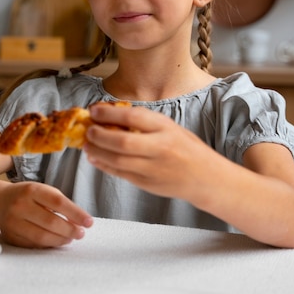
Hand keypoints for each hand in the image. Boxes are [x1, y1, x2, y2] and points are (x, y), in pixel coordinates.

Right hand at [0, 181, 92, 247]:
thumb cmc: (28, 196)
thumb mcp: (43, 191)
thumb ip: (61, 204)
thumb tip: (80, 222)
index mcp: (31, 190)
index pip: (58, 202)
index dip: (76, 213)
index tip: (89, 222)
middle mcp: (20, 205)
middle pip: (50, 222)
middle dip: (70, 230)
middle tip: (81, 233)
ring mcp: (13, 222)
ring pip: (42, 236)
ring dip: (61, 239)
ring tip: (71, 238)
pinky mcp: (10, 236)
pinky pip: (33, 244)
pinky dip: (48, 244)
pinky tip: (57, 241)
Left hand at [84, 103, 213, 199]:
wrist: (206, 178)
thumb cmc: (187, 148)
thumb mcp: (171, 128)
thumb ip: (146, 122)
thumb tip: (112, 114)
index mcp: (166, 129)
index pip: (133, 117)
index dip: (109, 113)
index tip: (94, 110)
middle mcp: (160, 148)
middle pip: (122, 141)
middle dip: (99, 135)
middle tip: (88, 129)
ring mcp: (153, 169)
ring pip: (117, 160)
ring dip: (97, 151)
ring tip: (87, 144)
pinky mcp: (147, 184)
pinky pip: (120, 174)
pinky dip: (104, 165)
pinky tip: (95, 158)